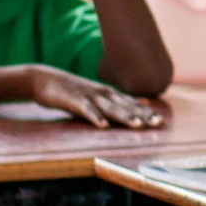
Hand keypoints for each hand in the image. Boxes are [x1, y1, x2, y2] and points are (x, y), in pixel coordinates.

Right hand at [26, 65, 165, 128]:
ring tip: (138, 126)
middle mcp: (102, 94)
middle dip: (142, 116)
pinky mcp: (73, 101)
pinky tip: (102, 126)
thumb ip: (120, 100)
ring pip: (109, 108)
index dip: (147, 113)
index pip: (132, 104)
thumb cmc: (74, 90)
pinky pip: (85, 110)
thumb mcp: (99, 94)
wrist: (44, 79)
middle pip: (125, 107)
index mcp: (109, 94)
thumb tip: (144, 101)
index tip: (161, 122)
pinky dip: (94, 117)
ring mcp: (88, 96)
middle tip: (158, 124)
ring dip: (124, 117)